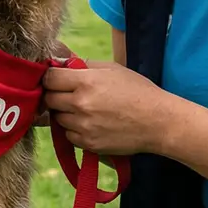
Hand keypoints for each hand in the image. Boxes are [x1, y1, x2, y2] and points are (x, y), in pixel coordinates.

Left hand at [43, 60, 173, 155]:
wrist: (158, 122)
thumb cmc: (138, 91)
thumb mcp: (112, 69)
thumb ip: (83, 65)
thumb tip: (60, 64)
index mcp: (86, 82)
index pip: (49, 78)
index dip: (50, 78)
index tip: (56, 79)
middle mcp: (81, 104)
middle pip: (49, 99)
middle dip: (56, 95)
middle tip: (69, 94)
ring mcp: (83, 126)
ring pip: (57, 119)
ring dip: (65, 114)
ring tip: (85, 110)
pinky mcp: (88, 143)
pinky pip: (69, 135)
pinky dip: (75, 130)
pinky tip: (92, 123)